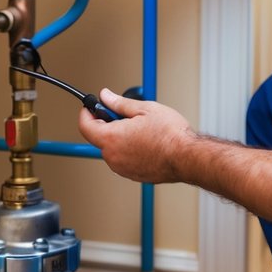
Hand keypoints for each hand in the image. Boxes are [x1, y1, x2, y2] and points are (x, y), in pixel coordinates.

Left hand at [77, 88, 195, 183]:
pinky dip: (129, 150)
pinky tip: (145, 142)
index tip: (91, 107)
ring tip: (140, 129)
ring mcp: (122, 168)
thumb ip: (119, 103)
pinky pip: (123, 159)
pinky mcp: (133, 175)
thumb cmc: (169, 135)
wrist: (186, 157)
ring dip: (119, 138)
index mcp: (111, 138)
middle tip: (123, 115)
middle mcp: (113, 156)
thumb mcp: (144, 109)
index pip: (85, 126)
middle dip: (107, 124)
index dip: (87, 113)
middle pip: (99, 137)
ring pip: (112, 149)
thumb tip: (106, 97)